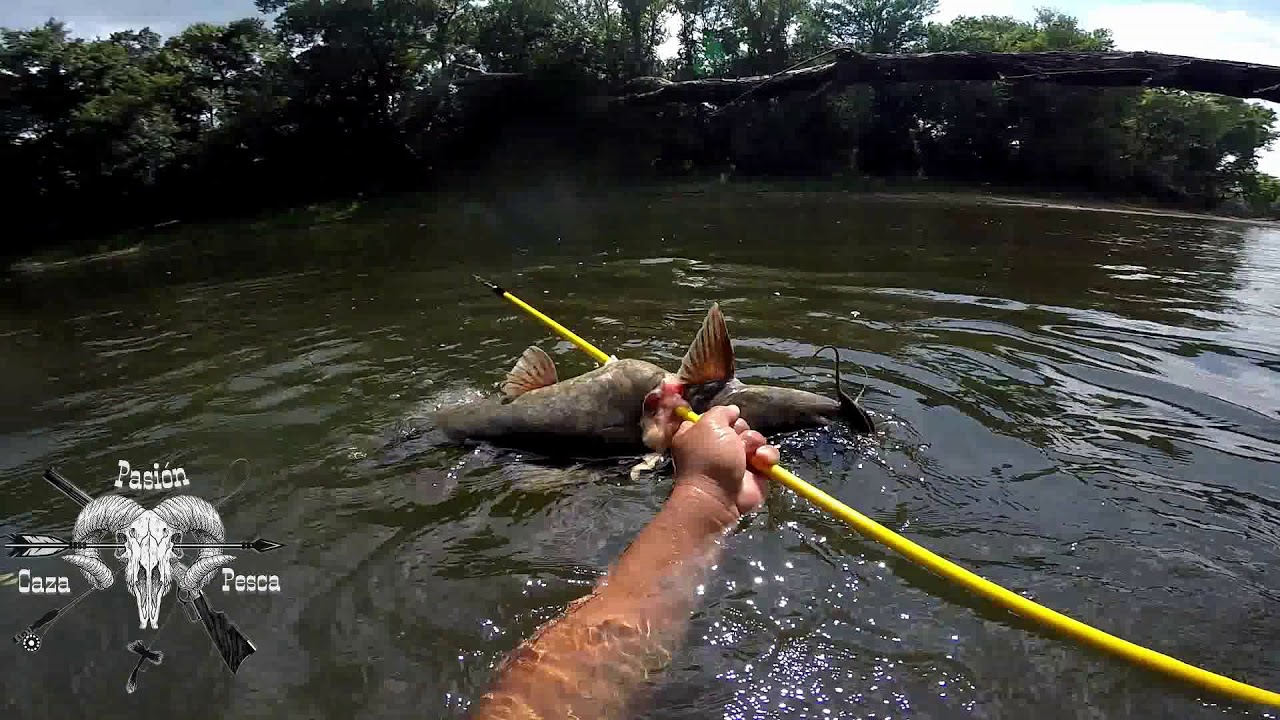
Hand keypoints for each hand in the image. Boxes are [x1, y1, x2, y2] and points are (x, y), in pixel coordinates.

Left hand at [641, 381, 778, 519]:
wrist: (718, 496)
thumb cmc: (709, 457)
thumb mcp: (709, 424)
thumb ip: (721, 412)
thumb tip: (733, 410)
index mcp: (700, 435)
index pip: (715, 418)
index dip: (722, 417)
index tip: (726, 419)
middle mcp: (719, 447)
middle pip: (739, 427)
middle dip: (741, 430)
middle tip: (736, 440)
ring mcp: (738, 461)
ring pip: (756, 440)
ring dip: (755, 442)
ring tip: (749, 453)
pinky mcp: (756, 474)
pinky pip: (769, 456)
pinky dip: (768, 456)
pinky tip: (761, 461)